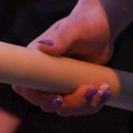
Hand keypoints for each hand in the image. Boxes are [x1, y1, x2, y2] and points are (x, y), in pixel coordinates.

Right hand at [14, 0, 115, 115]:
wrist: (102, 27)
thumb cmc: (85, 23)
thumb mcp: (74, 29)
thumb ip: (60, 38)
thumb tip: (45, 47)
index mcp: (37, 62)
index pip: (26, 87)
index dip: (39, 98)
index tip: (60, 98)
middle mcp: (44, 76)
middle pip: (49, 104)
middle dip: (72, 103)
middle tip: (92, 88)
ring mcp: (59, 85)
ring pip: (66, 109)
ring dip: (86, 105)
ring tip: (104, 87)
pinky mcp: (73, 89)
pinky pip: (79, 106)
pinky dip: (94, 103)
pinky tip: (106, 89)